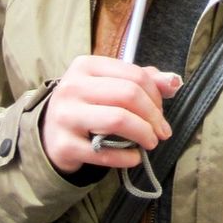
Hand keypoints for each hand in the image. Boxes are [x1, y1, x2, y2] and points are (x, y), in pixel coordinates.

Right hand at [41, 55, 181, 173]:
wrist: (48, 134)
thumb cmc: (86, 105)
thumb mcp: (109, 85)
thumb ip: (142, 81)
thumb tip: (174, 82)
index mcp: (86, 65)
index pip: (134, 75)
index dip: (156, 95)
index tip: (162, 111)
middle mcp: (72, 87)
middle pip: (128, 95)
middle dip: (153, 115)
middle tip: (162, 131)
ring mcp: (65, 116)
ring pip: (118, 119)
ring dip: (143, 133)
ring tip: (151, 142)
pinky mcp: (63, 145)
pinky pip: (104, 151)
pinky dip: (126, 156)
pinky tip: (134, 157)